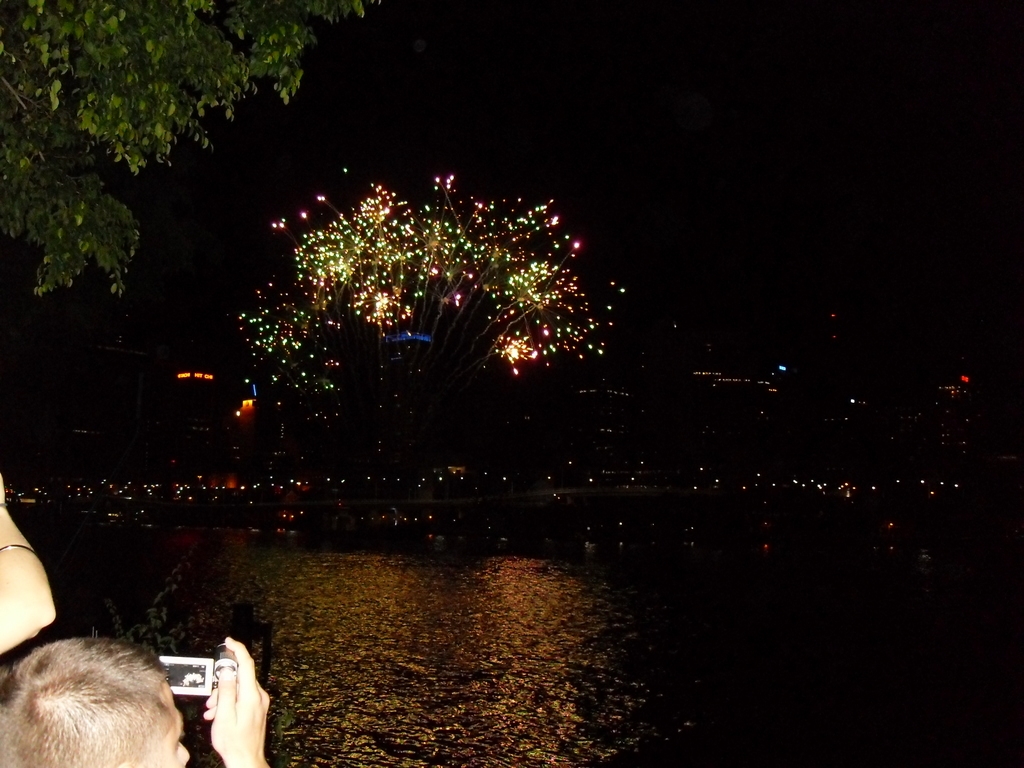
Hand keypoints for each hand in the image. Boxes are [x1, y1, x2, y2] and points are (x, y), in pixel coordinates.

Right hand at [203, 637, 270, 767]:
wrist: (246, 760)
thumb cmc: (234, 742)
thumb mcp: (224, 716)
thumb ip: (226, 691)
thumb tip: (227, 671)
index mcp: (252, 695)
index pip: (246, 664)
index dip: (238, 649)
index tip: (228, 640)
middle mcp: (259, 696)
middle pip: (239, 678)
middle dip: (222, 685)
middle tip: (210, 702)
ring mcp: (259, 703)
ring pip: (238, 689)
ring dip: (223, 697)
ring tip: (212, 714)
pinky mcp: (257, 709)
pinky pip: (241, 698)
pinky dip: (228, 703)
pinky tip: (218, 716)